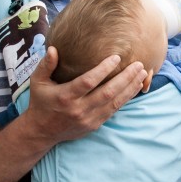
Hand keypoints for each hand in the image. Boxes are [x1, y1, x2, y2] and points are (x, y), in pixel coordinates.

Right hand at [24, 46, 147, 144]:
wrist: (43, 132)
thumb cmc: (41, 102)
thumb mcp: (37, 82)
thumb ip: (45, 65)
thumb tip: (55, 49)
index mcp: (65, 96)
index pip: (88, 81)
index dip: (103, 69)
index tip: (116, 57)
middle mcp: (79, 109)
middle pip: (107, 92)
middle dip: (125, 78)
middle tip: (139, 65)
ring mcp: (89, 118)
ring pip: (115, 102)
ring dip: (131, 88)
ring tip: (143, 74)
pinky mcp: (96, 124)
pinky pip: (115, 110)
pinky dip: (127, 98)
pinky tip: (136, 87)